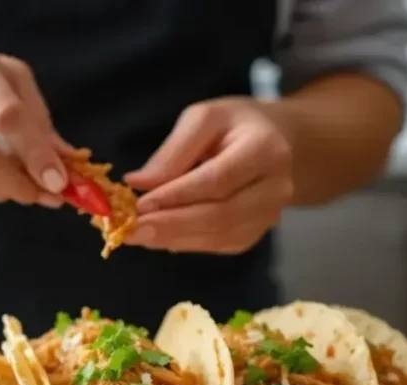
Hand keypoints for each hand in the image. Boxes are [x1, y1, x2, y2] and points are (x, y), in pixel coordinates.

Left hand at [124, 98, 293, 254]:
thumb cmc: (233, 126)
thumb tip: (137, 182)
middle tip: (131, 231)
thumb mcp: (202, 119)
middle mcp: (274, 187)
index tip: (140, 204)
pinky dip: (186, 243)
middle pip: (221, 215)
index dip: (177, 196)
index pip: (217, 180)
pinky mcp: (255, 233)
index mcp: (265, 149)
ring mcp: (269, 215)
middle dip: (172, 225)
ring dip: (175, 239)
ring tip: (137, 235)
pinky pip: (219, 245)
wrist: (275, 142)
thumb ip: (172, 151)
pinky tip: (159, 238)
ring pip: (220, 236)